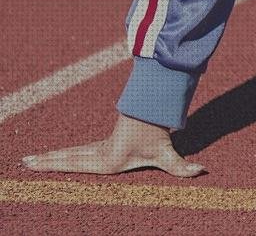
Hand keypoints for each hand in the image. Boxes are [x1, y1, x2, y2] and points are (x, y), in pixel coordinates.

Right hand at [21, 113, 204, 177]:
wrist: (156, 112)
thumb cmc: (160, 135)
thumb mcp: (169, 154)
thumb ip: (183, 167)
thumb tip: (202, 171)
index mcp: (107, 160)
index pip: (76, 164)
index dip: (56, 165)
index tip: (37, 165)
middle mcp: (99, 154)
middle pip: (68, 158)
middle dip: (46, 161)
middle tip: (24, 162)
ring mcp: (98, 150)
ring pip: (69, 154)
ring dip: (50, 158)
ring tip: (28, 161)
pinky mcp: (101, 147)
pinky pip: (76, 152)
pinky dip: (61, 156)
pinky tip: (49, 159)